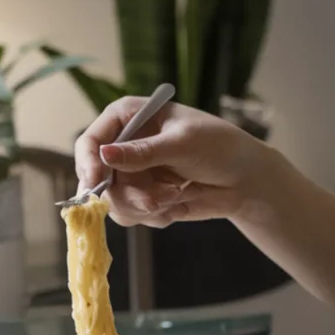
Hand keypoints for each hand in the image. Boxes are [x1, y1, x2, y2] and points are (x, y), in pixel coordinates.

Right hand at [74, 97, 271, 227]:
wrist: (246, 180)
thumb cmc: (220, 147)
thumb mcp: (183, 144)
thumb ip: (144, 152)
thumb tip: (104, 154)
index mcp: (130, 118)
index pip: (92, 141)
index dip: (89, 163)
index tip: (96, 184)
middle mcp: (126, 146)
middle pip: (99, 180)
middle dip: (127, 195)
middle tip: (154, 201)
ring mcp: (134, 175)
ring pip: (115, 203)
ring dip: (146, 206)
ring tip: (177, 195)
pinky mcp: (144, 198)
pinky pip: (134, 216)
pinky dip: (158, 214)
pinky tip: (181, 201)